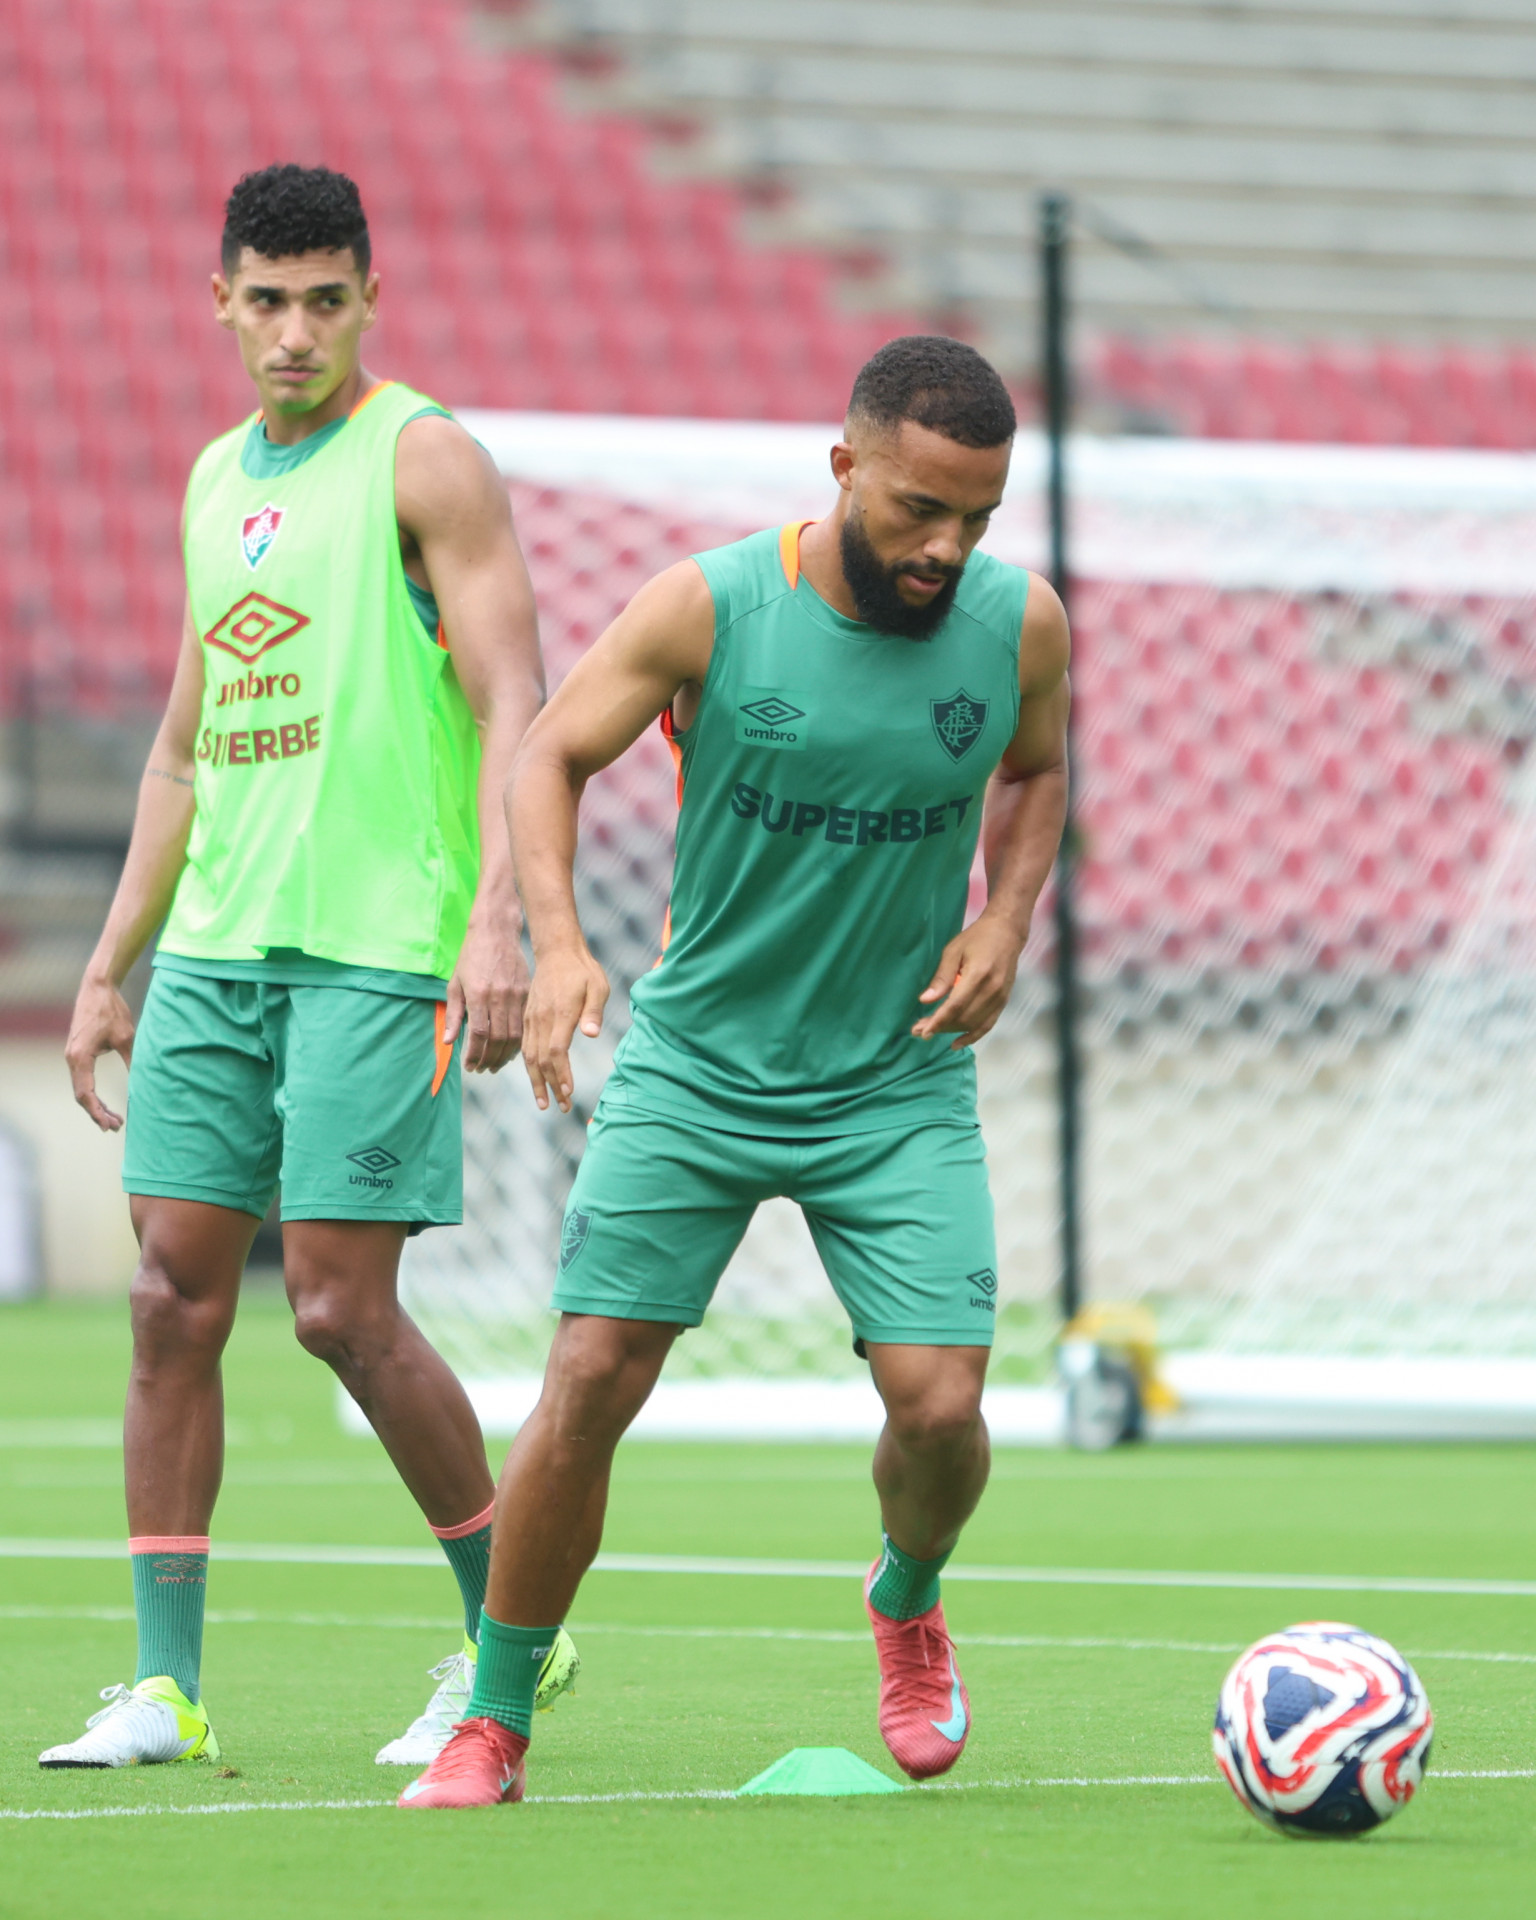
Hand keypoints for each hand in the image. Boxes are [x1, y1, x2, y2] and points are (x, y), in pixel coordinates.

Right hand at [65, 975, 135, 1130]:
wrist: (97, 987)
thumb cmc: (112, 1010)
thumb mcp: (127, 1038)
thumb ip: (132, 1063)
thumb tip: (143, 1086)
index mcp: (80, 1057)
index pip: (86, 1094)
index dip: (98, 1112)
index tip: (111, 1125)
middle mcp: (72, 1058)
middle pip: (81, 1095)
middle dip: (97, 1112)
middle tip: (116, 1125)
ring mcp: (72, 1055)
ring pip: (81, 1088)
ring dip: (95, 1104)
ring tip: (113, 1118)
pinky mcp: (77, 1051)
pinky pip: (82, 1078)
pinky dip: (92, 1092)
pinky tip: (103, 1101)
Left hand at [444, 920, 530, 1074]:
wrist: (496, 932)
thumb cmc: (471, 957)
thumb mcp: (455, 984)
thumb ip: (453, 1014)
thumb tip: (449, 1042)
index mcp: (478, 994)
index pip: (479, 1034)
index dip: (474, 1055)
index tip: (469, 1066)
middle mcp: (499, 996)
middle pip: (498, 1039)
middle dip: (489, 1059)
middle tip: (482, 1070)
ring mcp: (516, 995)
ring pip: (514, 1034)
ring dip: (504, 1054)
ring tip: (495, 1065)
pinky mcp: (527, 992)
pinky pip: (524, 1023)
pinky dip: (518, 1040)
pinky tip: (509, 1049)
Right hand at [522, 943, 609, 1112]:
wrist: (557, 951)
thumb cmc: (583, 970)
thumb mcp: (597, 986)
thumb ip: (594, 1011)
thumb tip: (592, 1034)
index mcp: (560, 1013)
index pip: (556, 1051)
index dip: (561, 1074)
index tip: (569, 1091)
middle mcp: (542, 1019)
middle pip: (541, 1060)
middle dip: (551, 1086)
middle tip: (562, 1107)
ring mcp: (532, 1019)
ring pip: (529, 1057)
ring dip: (537, 1082)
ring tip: (545, 1103)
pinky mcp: (528, 1018)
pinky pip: (525, 1047)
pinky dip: (530, 1067)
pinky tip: (537, 1080)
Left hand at [911, 912, 1025, 1049]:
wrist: (1007, 932)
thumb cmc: (977, 938)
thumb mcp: (953, 951)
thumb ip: (941, 977)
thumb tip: (926, 1001)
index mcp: (978, 975)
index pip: (955, 1006)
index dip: (938, 1021)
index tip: (922, 1031)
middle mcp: (992, 990)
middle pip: (964, 1018)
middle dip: (940, 1027)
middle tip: (919, 1029)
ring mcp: (1000, 997)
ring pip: (974, 1024)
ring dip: (952, 1031)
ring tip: (932, 1031)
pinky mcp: (1004, 1001)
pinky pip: (988, 1024)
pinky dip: (972, 1036)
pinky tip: (957, 1043)